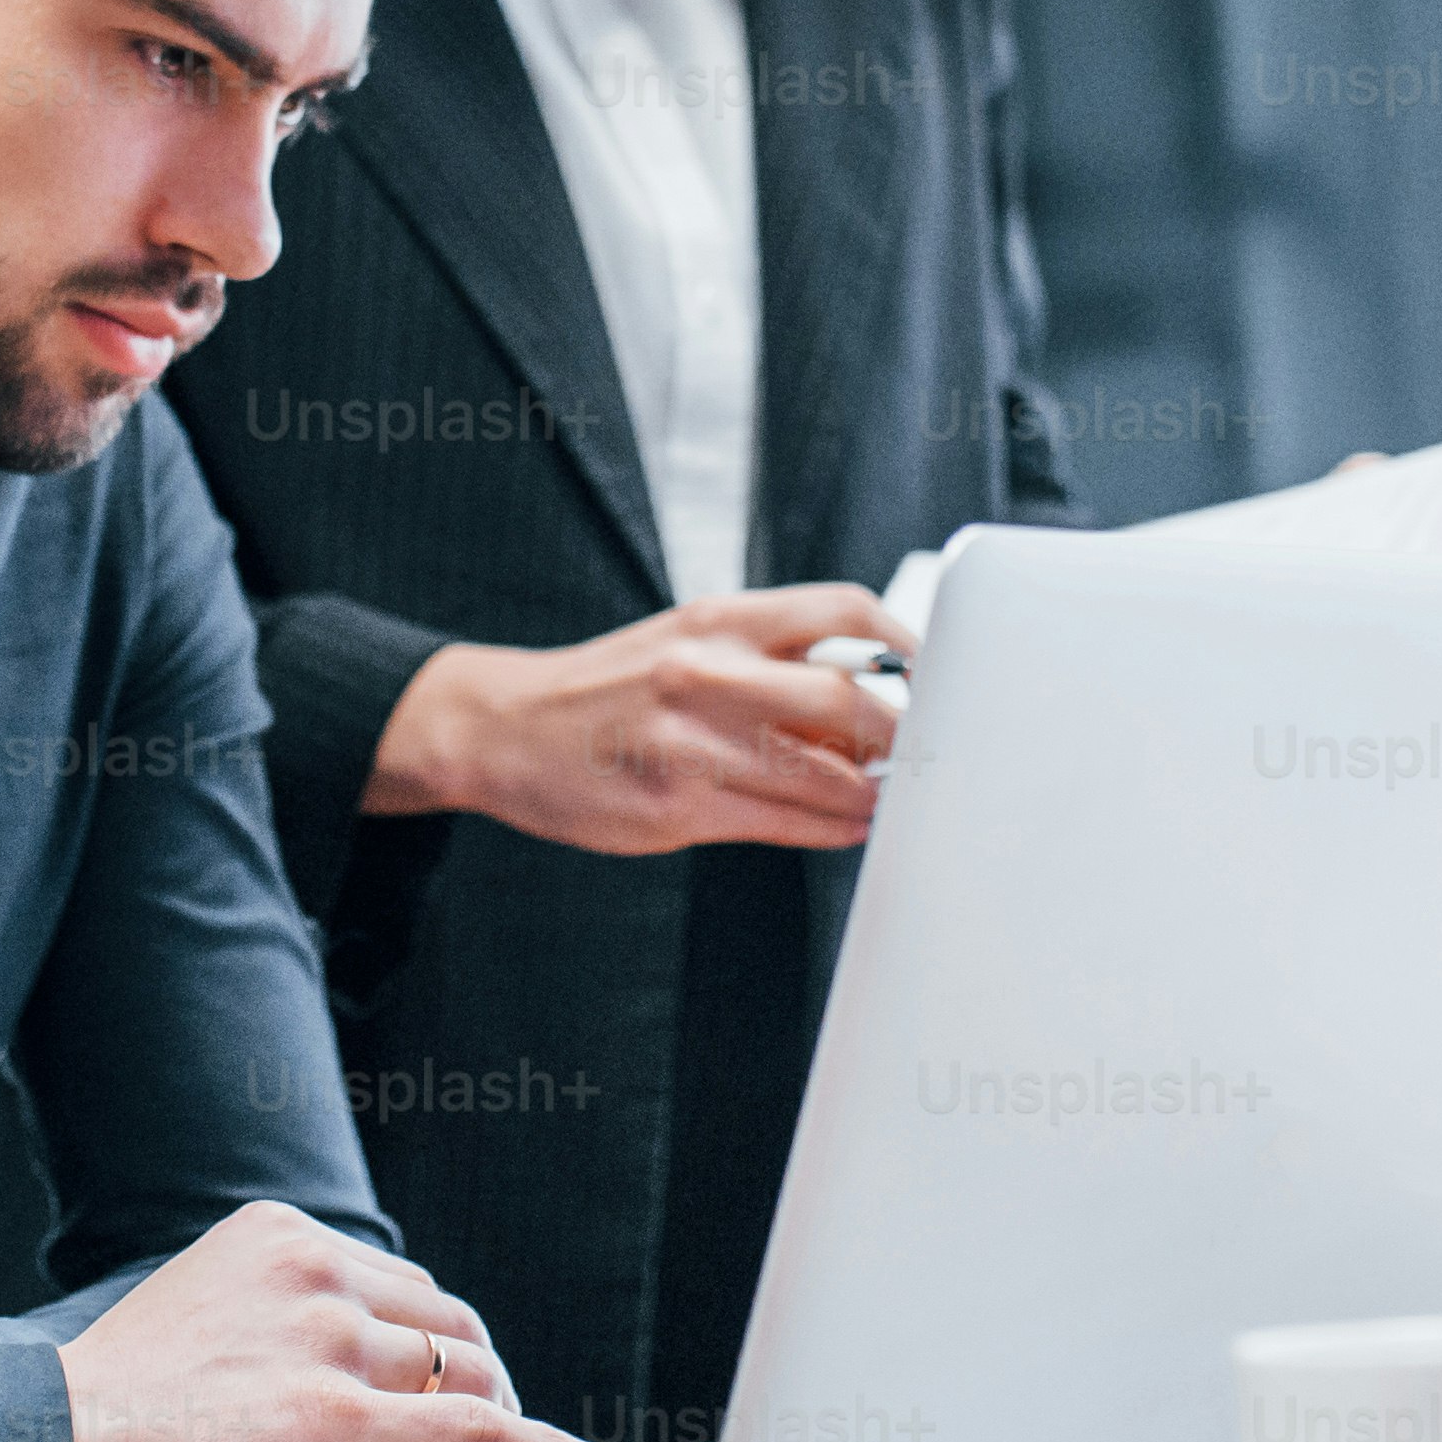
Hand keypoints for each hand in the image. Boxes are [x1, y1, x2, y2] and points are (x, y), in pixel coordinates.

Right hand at [55, 1203, 614, 1441]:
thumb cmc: (104, 1422)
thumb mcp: (199, 1328)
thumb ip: (276, 1333)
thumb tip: (364, 1400)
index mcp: (280, 1236)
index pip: (406, 1294)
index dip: (429, 1368)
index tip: (421, 1427)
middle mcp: (316, 1269)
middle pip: (457, 1327)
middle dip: (469, 1401)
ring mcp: (331, 1338)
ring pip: (473, 1380)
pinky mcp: (341, 1417)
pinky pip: (484, 1430)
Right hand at [365, 583, 905, 853]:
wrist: (504, 727)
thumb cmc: (611, 686)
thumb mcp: (689, 640)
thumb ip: (773, 660)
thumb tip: (875, 700)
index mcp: (719, 620)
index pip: (845, 614)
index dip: (909, 647)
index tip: (937, 677)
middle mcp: (707, 673)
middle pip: (847, 701)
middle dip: (900, 738)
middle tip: (921, 756)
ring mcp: (690, 745)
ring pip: (823, 775)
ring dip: (871, 795)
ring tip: (883, 799)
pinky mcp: (676, 809)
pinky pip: (781, 823)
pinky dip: (827, 828)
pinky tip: (840, 825)